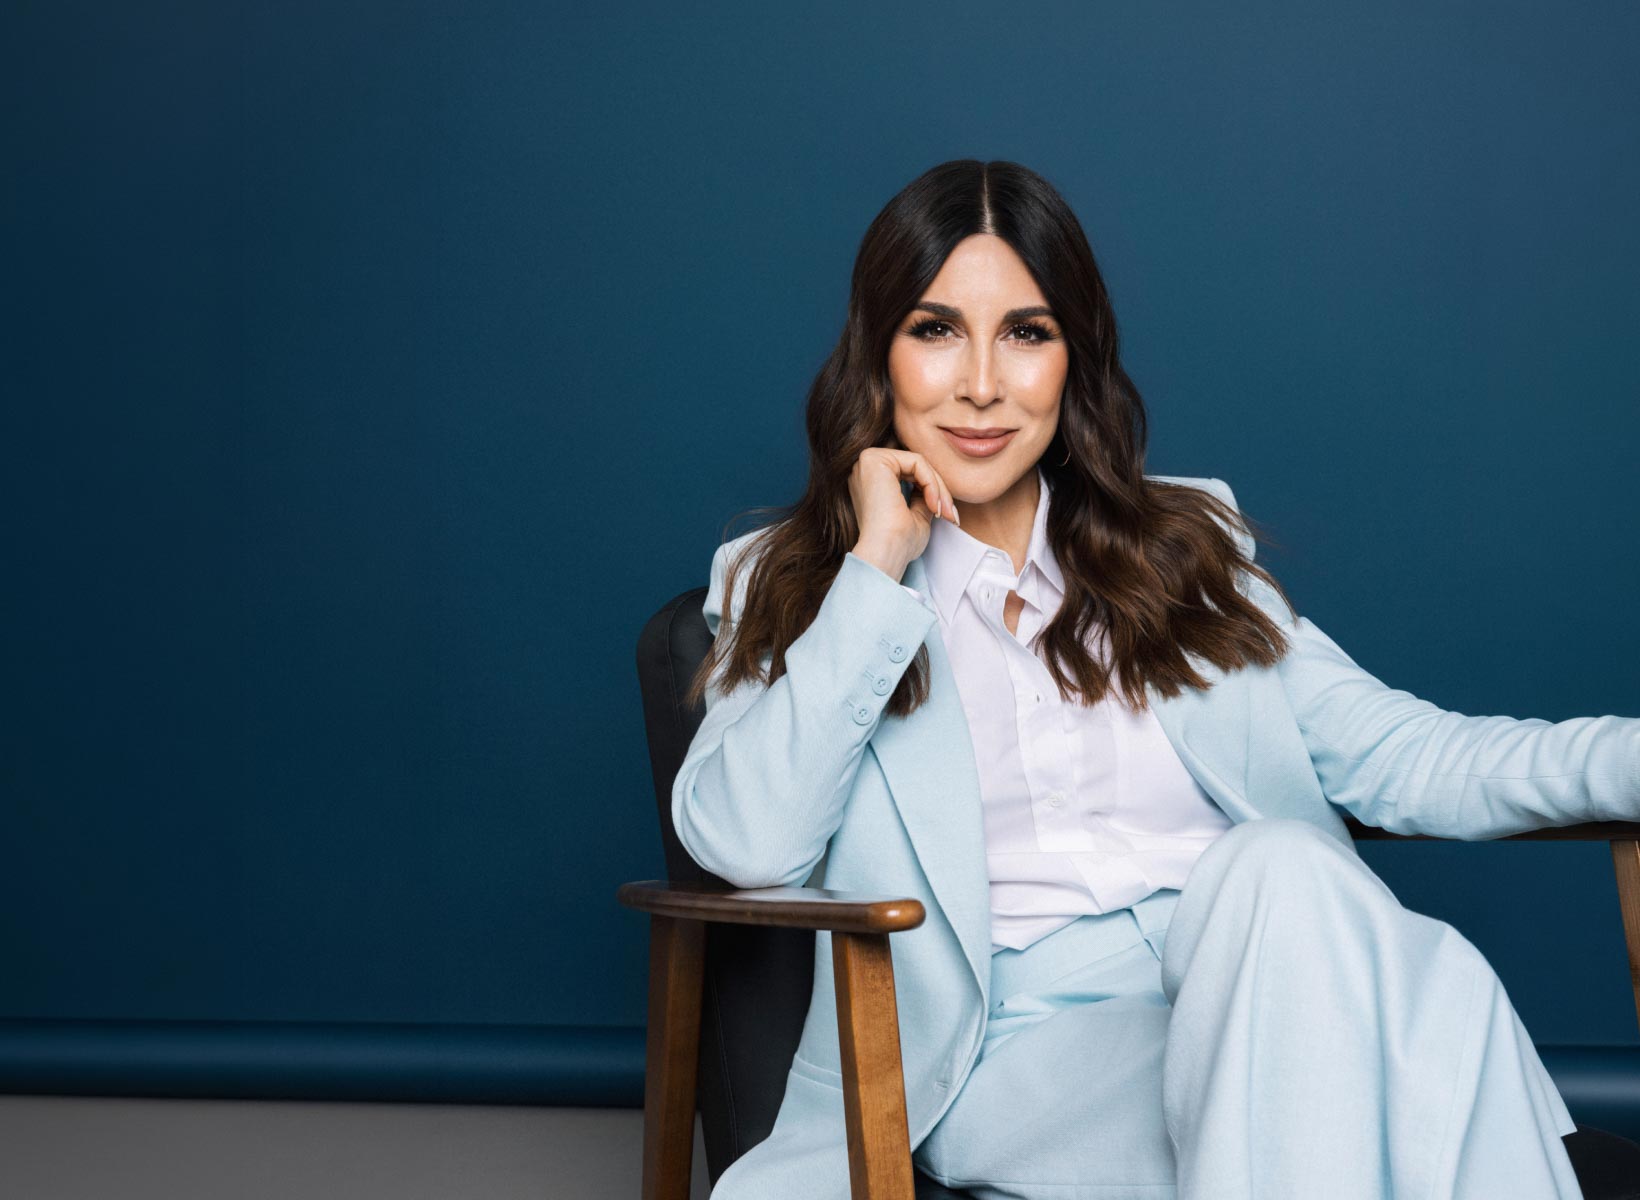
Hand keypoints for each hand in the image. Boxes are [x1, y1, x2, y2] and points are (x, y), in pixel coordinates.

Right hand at [847, 447, 957, 580]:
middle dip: (940, 490)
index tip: (950, 518)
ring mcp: (867, 461)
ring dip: (938, 488)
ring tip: (944, 513)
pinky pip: (917, 462)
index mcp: (870, 482)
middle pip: (916, 467)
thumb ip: (922, 497)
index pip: (911, 475)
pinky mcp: (874, 459)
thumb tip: (934, 487)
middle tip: (952, 516)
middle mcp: (864, 468)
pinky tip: (934, 506)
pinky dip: (932, 483)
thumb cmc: (898, 543)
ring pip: (919, 463)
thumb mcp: (916, 516)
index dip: (935, 493)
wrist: (885, 554)